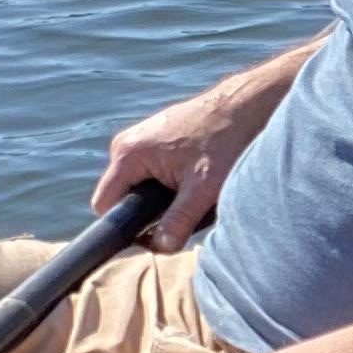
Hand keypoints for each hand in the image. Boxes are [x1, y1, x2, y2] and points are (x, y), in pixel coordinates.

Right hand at [93, 64, 282, 250]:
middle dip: (150, 214)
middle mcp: (127, 145)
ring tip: (196, 196)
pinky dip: (173, 185)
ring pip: (141, 187)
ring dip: (165, 200)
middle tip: (185, 215)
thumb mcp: (204, 188)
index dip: (124, 227)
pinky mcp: (157, 141)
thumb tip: (161, 247)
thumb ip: (179, 220)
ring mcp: (141, 140)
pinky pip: (153, 174)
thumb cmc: (227, 139)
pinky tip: (197, 182)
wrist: (248, 105)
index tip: (151, 238)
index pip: (105, 205)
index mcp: (128, 154)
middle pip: (124, 198)